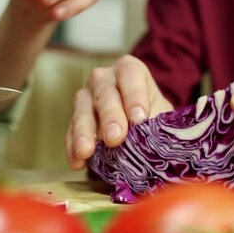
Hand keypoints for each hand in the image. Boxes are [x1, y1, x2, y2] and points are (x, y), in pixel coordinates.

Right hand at [66, 55, 173, 169]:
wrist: (140, 129)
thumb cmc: (153, 117)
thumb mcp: (163, 116)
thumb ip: (163, 124)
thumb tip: (164, 140)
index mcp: (129, 70)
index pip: (131, 75)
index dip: (134, 95)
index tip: (140, 119)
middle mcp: (104, 79)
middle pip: (104, 93)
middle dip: (110, 116)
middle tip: (115, 138)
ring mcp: (86, 98)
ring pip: (82, 110)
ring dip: (84, 132)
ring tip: (86, 152)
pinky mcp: (74, 120)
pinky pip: (69, 132)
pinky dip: (72, 148)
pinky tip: (78, 162)